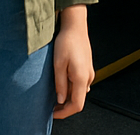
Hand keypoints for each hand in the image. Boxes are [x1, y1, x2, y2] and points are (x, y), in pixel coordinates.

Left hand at [53, 5, 94, 119]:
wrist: (75, 25)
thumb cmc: (66, 42)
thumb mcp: (58, 64)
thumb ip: (60, 84)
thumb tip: (61, 101)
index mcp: (81, 78)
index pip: (76, 105)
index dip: (64, 113)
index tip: (52, 114)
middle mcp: (88, 77)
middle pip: (78, 100)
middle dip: (65, 107)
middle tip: (50, 107)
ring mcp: (89, 72)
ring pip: (79, 92)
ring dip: (68, 97)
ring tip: (54, 96)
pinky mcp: (87, 67)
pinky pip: (80, 84)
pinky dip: (71, 89)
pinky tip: (62, 85)